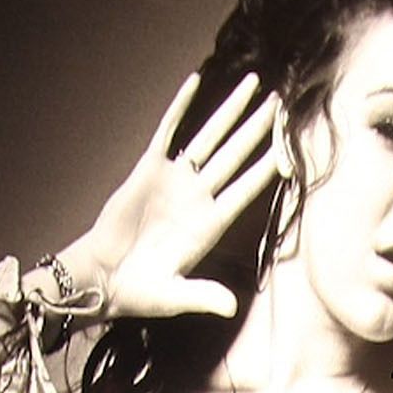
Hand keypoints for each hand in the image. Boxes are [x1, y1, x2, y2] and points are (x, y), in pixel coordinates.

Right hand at [54, 72, 287, 320]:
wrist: (100, 279)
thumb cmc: (139, 292)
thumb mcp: (173, 296)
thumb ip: (203, 296)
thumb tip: (231, 309)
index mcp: (209, 226)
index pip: (247, 190)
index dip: (269, 168)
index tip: (291, 148)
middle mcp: (197, 198)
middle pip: (236, 155)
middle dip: (259, 129)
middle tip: (282, 103)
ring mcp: (174, 181)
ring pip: (210, 138)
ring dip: (231, 112)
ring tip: (254, 86)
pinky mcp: (147, 171)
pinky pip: (168, 132)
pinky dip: (181, 107)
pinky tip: (196, 83)